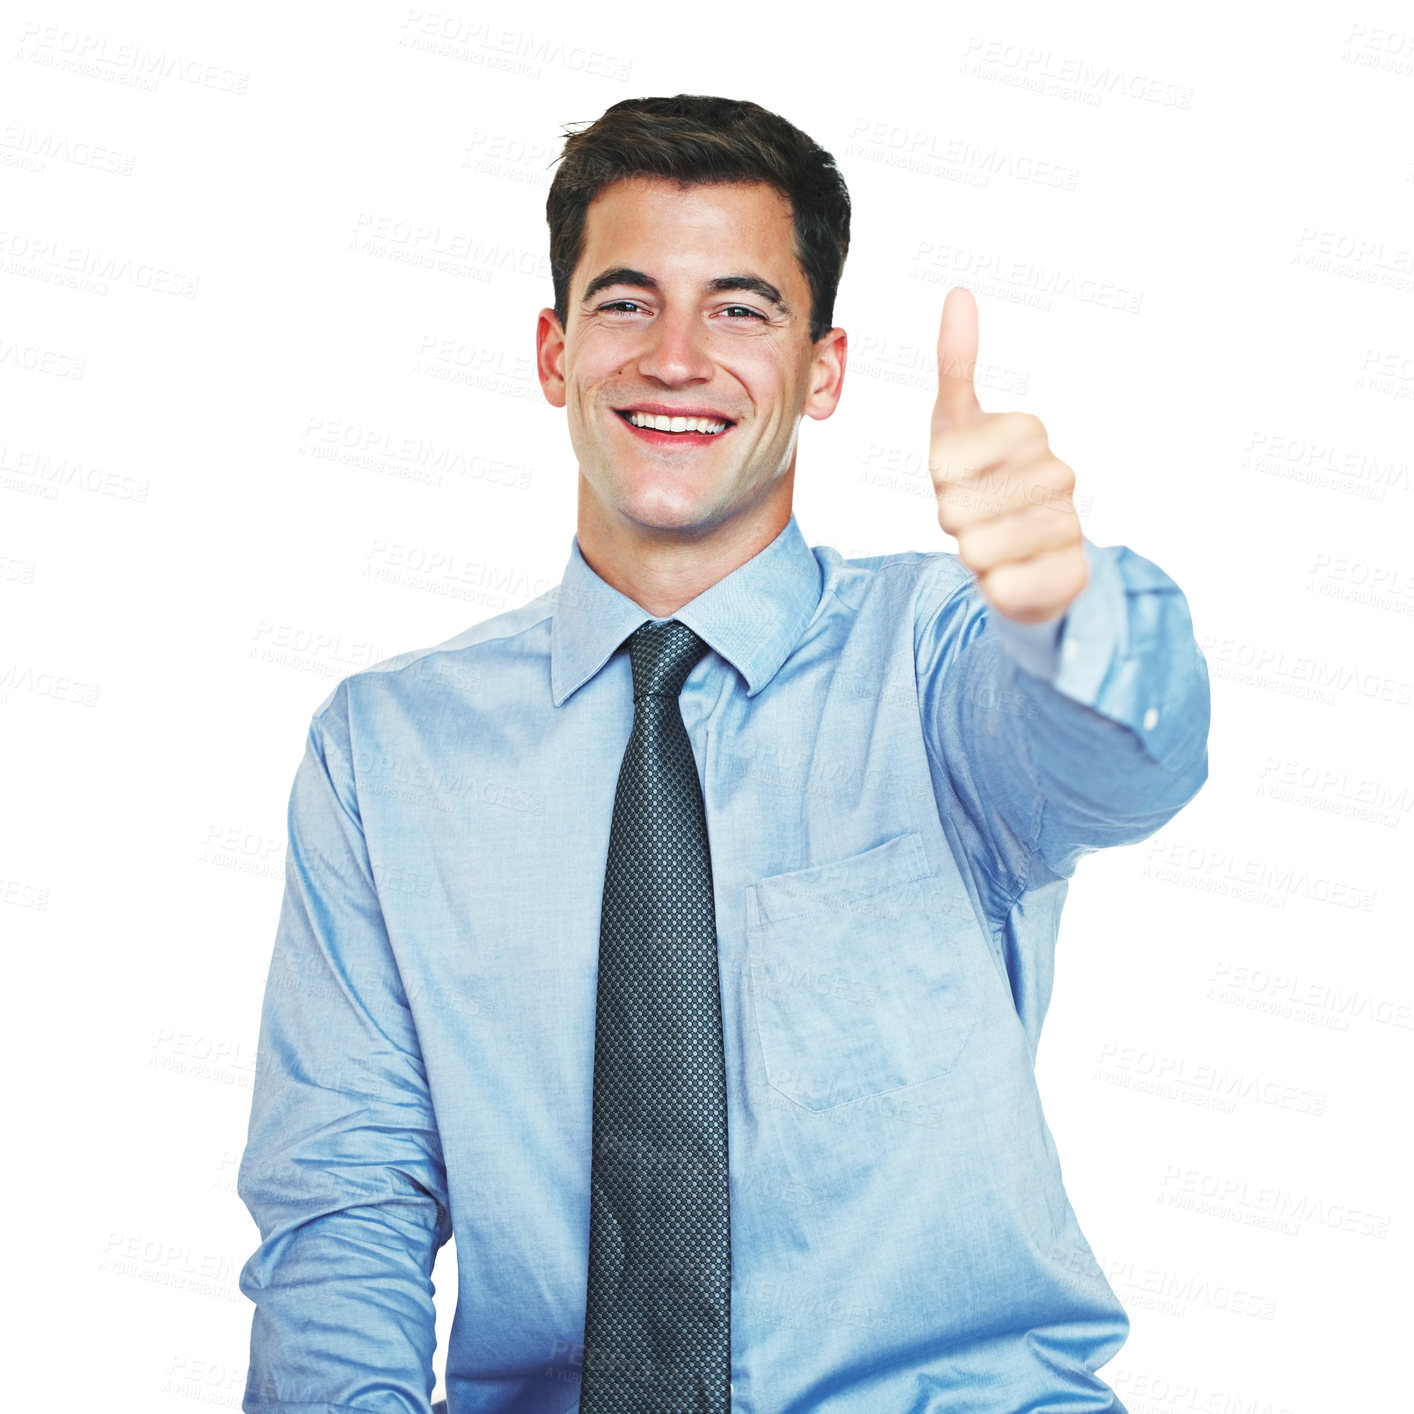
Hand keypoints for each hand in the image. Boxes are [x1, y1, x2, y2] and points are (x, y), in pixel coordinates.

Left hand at [929, 286, 1086, 624]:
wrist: (1016, 555)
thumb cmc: (980, 484)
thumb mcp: (955, 425)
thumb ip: (956, 363)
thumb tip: (959, 292)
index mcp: (1029, 431)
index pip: (947, 459)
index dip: (939, 477)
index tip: (954, 479)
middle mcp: (1059, 473)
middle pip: (958, 507)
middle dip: (951, 519)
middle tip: (972, 516)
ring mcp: (1069, 525)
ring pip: (979, 549)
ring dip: (970, 553)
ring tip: (990, 544)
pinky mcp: (1070, 575)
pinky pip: (1004, 586)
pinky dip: (994, 586)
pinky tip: (1011, 574)